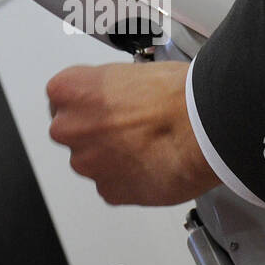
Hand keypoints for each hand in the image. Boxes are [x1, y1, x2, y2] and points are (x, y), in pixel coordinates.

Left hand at [45, 62, 220, 206]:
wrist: (201, 128)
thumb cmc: (173, 95)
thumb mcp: (128, 72)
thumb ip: (107, 92)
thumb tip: (113, 99)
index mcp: (68, 91)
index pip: (63, 99)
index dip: (88, 104)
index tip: (103, 107)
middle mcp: (69, 128)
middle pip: (74, 132)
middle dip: (97, 133)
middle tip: (129, 128)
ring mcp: (87, 163)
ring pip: (93, 161)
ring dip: (113, 158)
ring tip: (147, 147)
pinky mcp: (109, 192)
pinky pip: (113, 186)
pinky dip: (130, 180)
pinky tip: (152, 165)